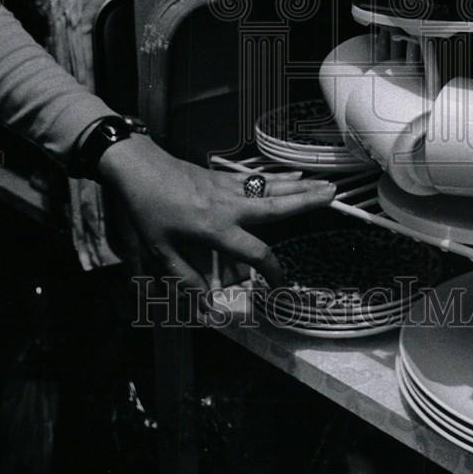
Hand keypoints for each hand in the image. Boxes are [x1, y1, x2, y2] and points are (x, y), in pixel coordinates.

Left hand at [98, 134, 335, 290]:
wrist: (138, 168)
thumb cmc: (147, 210)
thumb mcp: (159, 251)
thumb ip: (185, 278)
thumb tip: (205, 305)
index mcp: (216, 228)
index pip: (255, 252)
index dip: (272, 270)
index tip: (282, 284)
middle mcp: (230, 206)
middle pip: (277, 206)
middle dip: (307, 202)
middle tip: (334, 196)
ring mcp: (229, 188)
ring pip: (272, 188)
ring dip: (302, 186)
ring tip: (327, 185)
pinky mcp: (223, 178)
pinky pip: (259, 178)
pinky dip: (280, 176)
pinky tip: (295, 173)